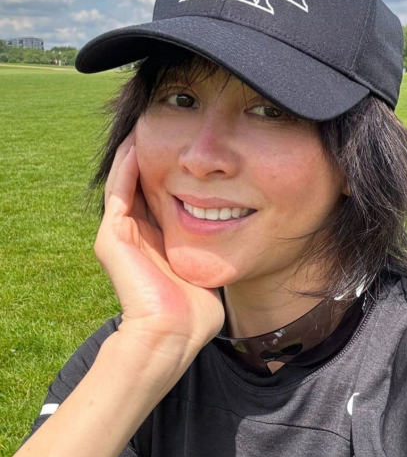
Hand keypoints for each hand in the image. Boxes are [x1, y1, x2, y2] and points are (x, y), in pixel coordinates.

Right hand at [94, 133, 224, 362]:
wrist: (174, 334)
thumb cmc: (196, 309)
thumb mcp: (208, 265)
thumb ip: (215, 246)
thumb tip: (243, 229)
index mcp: (156, 240)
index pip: (160, 195)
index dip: (172, 169)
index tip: (187, 146)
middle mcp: (136, 233)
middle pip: (141, 183)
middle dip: (154, 154)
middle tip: (164, 124)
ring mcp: (121, 234)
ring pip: (125, 181)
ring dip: (136, 152)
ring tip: (147, 122)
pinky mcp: (113, 236)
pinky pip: (119, 190)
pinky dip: (127, 165)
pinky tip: (137, 141)